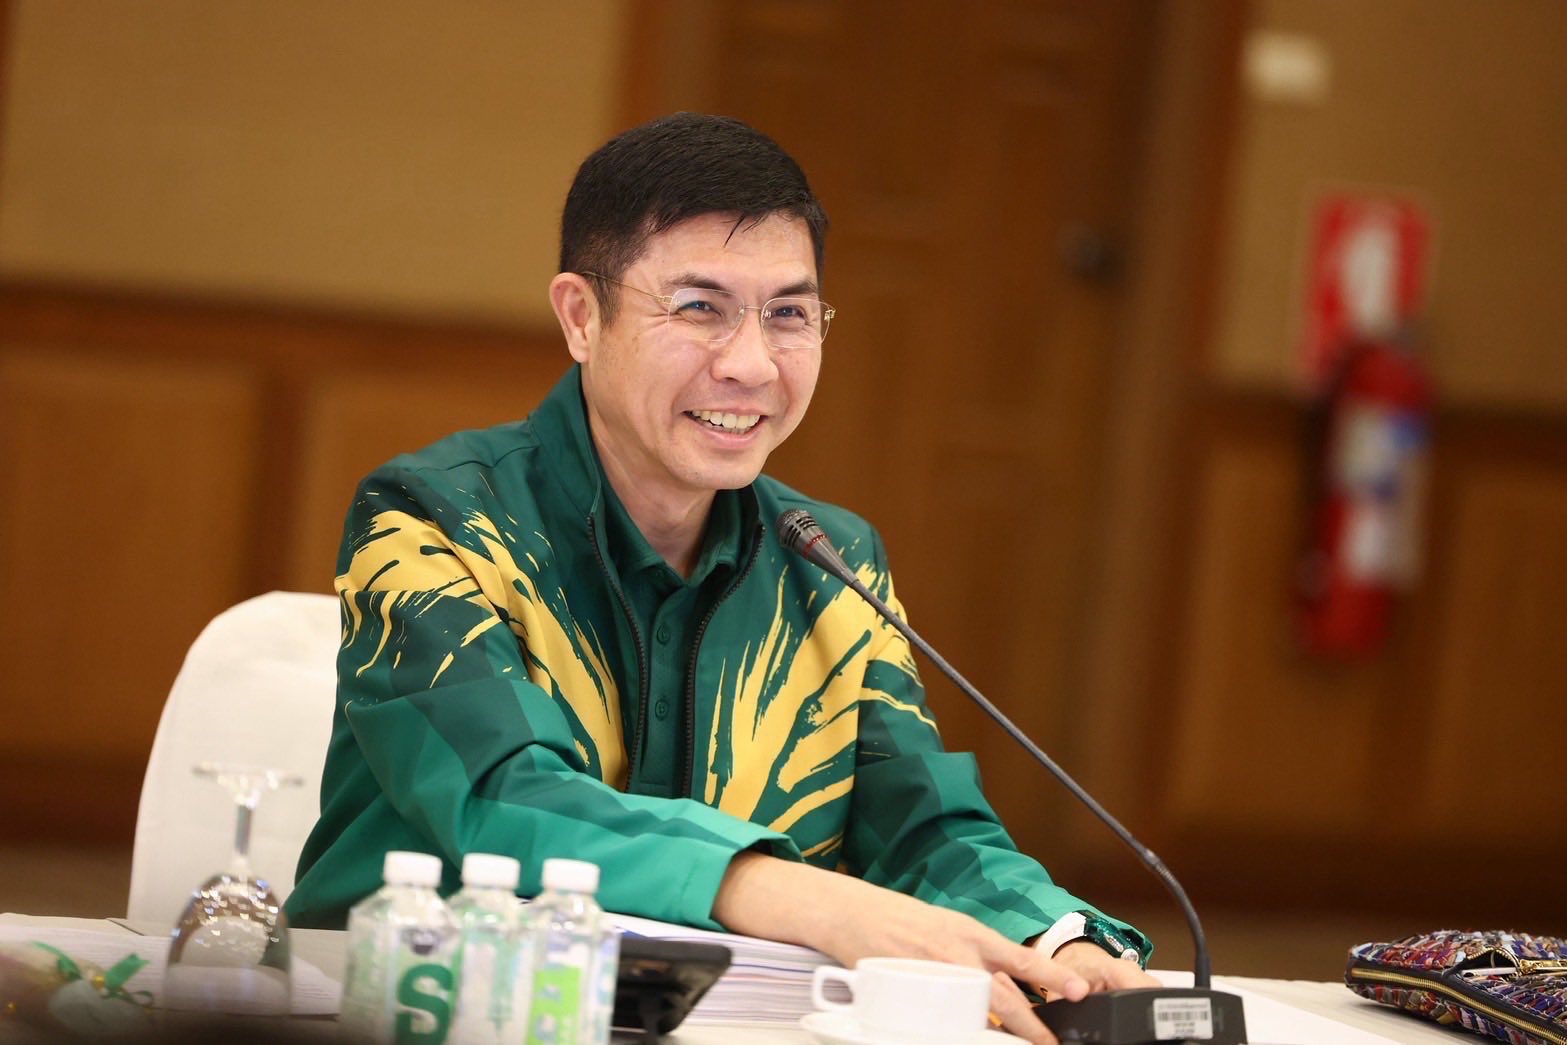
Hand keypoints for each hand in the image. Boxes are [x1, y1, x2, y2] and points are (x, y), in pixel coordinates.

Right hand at [713, 852, 1136, 1043]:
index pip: (1020, 956)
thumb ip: (975, 954)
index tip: (1079, 990)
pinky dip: (955, 1028)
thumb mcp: (945, 928)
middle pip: (1004, 993)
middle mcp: (956, 950)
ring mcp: (932, 971)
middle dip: (1031, 1024)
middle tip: (1050, 1043)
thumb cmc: (898, 920)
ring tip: (1019, 1043)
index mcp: (969, 933)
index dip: (1051, 975)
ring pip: (975, 1008)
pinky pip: (938, 1016)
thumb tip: (1009, 984)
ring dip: (1000, 1030)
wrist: (849, 911)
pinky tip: (964, 1035)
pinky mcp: (907, 987)